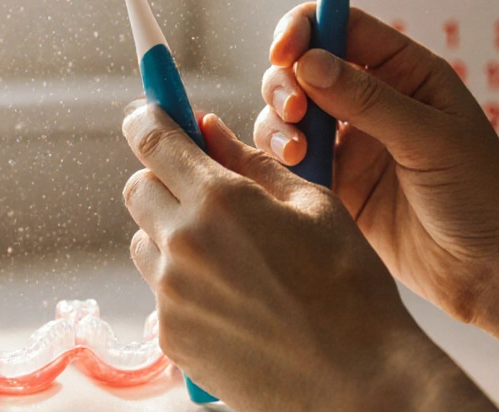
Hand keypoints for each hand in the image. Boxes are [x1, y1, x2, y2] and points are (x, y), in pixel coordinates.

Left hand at [121, 103, 496, 411]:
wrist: (359, 382)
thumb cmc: (349, 287)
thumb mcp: (314, 206)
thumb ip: (253, 162)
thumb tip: (208, 129)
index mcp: (221, 200)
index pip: (155, 142)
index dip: (146, 120)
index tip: (145, 115)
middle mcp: (184, 244)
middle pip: (139, 189)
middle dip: (164, 180)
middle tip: (205, 191)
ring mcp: (171, 296)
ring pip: (145, 242)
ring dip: (171, 234)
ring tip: (229, 256)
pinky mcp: (171, 338)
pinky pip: (160, 293)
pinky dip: (185, 285)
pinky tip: (235, 299)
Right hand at [253, 4, 498, 322]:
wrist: (495, 272)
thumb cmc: (485, 196)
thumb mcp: (431, 140)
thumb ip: (369, 100)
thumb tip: (309, 62)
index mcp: (406, 72)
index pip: (342, 27)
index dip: (305, 29)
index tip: (283, 53)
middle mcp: (372, 101)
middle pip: (303, 67)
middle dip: (286, 83)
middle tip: (294, 113)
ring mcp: (351, 144)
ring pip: (288, 115)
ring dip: (279, 126)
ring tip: (297, 154)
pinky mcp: (336, 186)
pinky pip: (290, 162)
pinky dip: (279, 162)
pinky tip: (294, 173)